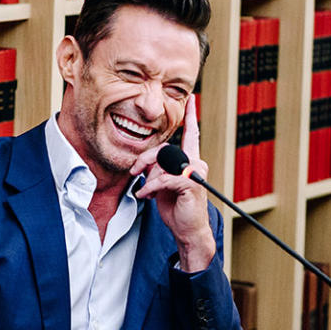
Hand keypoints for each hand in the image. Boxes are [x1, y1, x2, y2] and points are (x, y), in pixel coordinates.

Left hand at [130, 96, 214, 271]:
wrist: (187, 229)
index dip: (190, 116)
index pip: (191, 134)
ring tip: (145, 190)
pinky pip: (164, 178)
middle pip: (163, 149)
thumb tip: (144, 163)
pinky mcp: (191, 184)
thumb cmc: (175, 206)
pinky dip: (151, 187)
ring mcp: (196, 172)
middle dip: (144, 160)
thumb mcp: (161, 183)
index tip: (191, 99)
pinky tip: (146, 195)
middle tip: (134, 172)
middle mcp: (196, 162)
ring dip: (149, 178)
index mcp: (190, 159)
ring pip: (162, 163)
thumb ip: (156, 168)